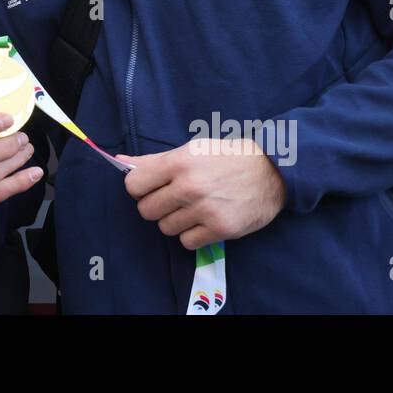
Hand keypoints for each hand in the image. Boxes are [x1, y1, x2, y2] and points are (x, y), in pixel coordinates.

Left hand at [119, 137, 285, 249]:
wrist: (271, 170)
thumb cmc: (226, 156)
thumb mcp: (191, 150)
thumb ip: (155, 160)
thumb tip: (120, 160)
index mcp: (178, 162)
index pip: (134, 185)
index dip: (140, 188)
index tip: (152, 188)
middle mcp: (189, 187)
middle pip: (146, 211)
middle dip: (156, 207)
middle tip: (174, 200)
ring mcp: (204, 210)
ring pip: (165, 228)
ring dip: (175, 221)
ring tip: (193, 209)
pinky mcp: (220, 229)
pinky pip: (187, 242)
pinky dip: (193, 235)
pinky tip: (204, 221)